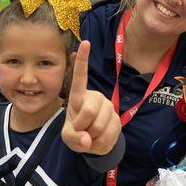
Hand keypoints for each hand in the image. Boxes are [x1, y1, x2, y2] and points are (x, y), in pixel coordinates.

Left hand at [61, 40, 120, 154]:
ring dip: (91, 137)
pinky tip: (98, 140)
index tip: (85, 42)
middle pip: (88, 111)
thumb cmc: (76, 132)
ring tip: (89, 136)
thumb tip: (87, 140)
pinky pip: (108, 134)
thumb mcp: (68, 136)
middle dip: (81, 127)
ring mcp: (107, 107)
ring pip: (99, 125)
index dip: (82, 60)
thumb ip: (73, 137)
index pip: (80, 76)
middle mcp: (94, 97)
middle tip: (80, 132)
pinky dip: (100, 144)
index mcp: (79, 96)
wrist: (93, 142)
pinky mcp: (117, 119)